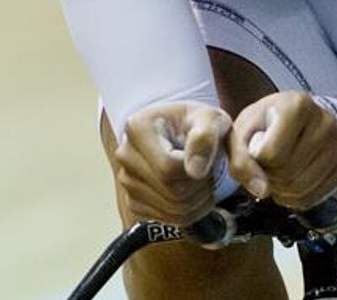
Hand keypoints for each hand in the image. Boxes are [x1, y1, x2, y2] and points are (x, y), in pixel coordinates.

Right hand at [115, 102, 230, 224]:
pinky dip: (190, 211)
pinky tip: (194, 191)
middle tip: (211, 170)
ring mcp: (126, 180)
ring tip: (204, 179)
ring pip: (172, 209)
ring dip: (199, 200)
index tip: (210, 158)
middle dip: (201, 186)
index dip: (198, 170)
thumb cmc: (198, 122)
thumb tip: (195, 171)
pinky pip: (168, 219)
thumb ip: (205, 137)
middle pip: (171, 191)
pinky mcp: (134, 201)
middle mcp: (125, 155)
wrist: (183, 130)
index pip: (169, 168)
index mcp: (138, 128)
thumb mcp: (210, 118)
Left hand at [227, 92, 336, 209]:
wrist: (291, 119)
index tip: (258, 149)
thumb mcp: (241, 134)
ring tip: (279, 172)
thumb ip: (242, 161)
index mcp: (298, 105)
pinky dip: (296, 198)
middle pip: (288, 173)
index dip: (257, 161)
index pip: (273, 154)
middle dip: (269, 177)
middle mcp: (326, 121)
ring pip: (302, 188)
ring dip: (282, 190)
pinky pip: (315, 197)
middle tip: (267, 165)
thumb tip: (262, 191)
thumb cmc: (265, 124)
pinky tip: (292, 180)